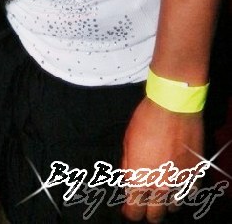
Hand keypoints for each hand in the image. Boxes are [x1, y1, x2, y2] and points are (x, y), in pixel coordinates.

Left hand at [120, 97, 205, 220]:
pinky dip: (184, 191)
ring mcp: (178, 182)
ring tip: (163, 193)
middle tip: (146, 205)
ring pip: (173, 206)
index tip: (129, 209)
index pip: (134, 210)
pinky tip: (178, 184)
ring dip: (167, 202)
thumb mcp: (127, 141)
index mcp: (138, 178)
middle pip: (155, 215)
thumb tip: (129, 179)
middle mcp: (159, 185)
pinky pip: (190, 193)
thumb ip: (128, 166)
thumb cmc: (146, 120)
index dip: (131, 211)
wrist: (172, 107)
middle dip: (148, 212)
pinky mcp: (194, 175)